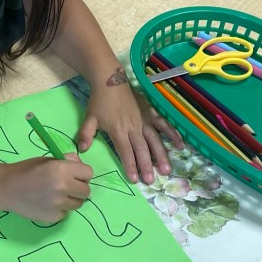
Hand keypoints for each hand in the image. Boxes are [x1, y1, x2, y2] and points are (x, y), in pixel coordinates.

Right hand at [3, 155, 92, 222]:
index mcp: (62, 169)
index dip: (81, 173)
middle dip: (79, 187)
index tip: (73, 174)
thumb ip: (66, 161)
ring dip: (71, 199)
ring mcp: (59, 204)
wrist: (6, 188)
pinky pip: (65, 213)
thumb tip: (80, 166)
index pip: (88, 173)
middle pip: (86, 191)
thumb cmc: (26, 170)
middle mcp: (63, 187)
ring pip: (78, 204)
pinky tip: (47, 203)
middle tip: (66, 186)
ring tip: (56, 194)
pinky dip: (60, 209)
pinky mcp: (53, 217)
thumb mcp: (47, 160)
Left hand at [77, 69, 182, 184]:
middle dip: (147, 165)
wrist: (110, 80)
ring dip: (161, 155)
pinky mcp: (151, 113)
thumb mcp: (89, 118)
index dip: (130, 165)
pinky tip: (181, 145)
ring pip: (154, 140)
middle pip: (141, 149)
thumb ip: (86, 134)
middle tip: (151, 181)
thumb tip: (81, 149)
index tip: (135, 179)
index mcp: (118, 130)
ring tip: (166, 170)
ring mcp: (144, 120)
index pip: (125, 151)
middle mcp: (134, 127)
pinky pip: (163, 125)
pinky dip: (172, 134)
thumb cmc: (99, 101)